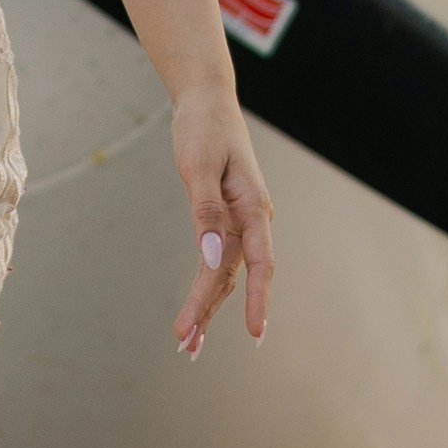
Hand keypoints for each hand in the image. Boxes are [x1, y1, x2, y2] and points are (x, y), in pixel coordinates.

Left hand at [172, 87, 273, 360]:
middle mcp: (250, 220)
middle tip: (187, 346)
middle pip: (234, 276)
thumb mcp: (199, 167)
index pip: (260, 263)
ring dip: (207, 308)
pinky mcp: (223, 221)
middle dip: (211, 312)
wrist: (206, 101)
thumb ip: (206, 213)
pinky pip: (216, 261)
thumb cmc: (204, 129)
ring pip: (225, 275)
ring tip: (188, 343)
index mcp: (253, 207)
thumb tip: (211, 257)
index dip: (259, 300)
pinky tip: (197, 312)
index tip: (256, 333)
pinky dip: (204, 287)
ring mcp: (238, 222)